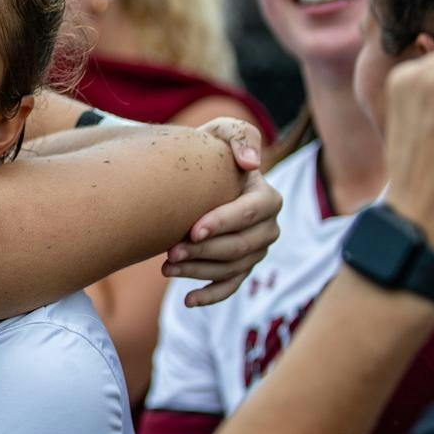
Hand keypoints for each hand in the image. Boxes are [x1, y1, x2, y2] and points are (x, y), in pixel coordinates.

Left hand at [167, 120, 281, 307]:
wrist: (195, 174)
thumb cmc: (210, 151)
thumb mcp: (223, 132)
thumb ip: (239, 136)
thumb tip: (251, 164)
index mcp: (267, 197)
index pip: (252, 212)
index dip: (224, 223)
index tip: (192, 230)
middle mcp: (267, 227)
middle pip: (241, 246)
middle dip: (205, 252)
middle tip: (170, 252)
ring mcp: (255, 250)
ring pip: (232, 268)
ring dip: (198, 271)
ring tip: (165, 267)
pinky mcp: (240, 267)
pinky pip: (230, 287)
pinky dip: (211, 296)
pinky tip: (187, 300)